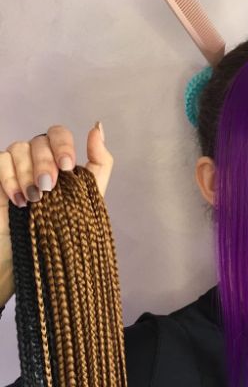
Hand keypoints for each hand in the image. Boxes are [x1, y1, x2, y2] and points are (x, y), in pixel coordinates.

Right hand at [0, 122, 113, 303]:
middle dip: (45, 162)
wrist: (38, 259)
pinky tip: (18, 200)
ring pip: (18, 148)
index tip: (68, 166)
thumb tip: (98, 126)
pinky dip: (10, 179)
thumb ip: (98, 163)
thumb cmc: (64, 230)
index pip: (58, 133)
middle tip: (49, 187)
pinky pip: (0, 162)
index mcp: (58, 161)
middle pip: (39, 140)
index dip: (62, 144)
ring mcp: (15, 168)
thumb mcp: (88, 197)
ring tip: (35, 199)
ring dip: (28, 172)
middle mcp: (37, 160)